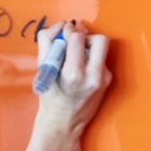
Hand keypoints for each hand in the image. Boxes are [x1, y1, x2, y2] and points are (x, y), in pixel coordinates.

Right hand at [35, 20, 111, 148]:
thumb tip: (60, 26)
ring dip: (89, 47)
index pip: (77, 38)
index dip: (69, 32)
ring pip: (102, 48)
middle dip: (85, 37)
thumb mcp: (42, 71)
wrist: (63, 124)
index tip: (63, 34)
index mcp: (73, 75)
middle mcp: (92, 77)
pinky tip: (82, 69)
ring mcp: (103, 79)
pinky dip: (91, 59)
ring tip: (77, 57)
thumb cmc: (50, 98)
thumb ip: (47, 43)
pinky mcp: (108, 81)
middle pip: (99, 39)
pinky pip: (101, 60)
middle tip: (74, 44)